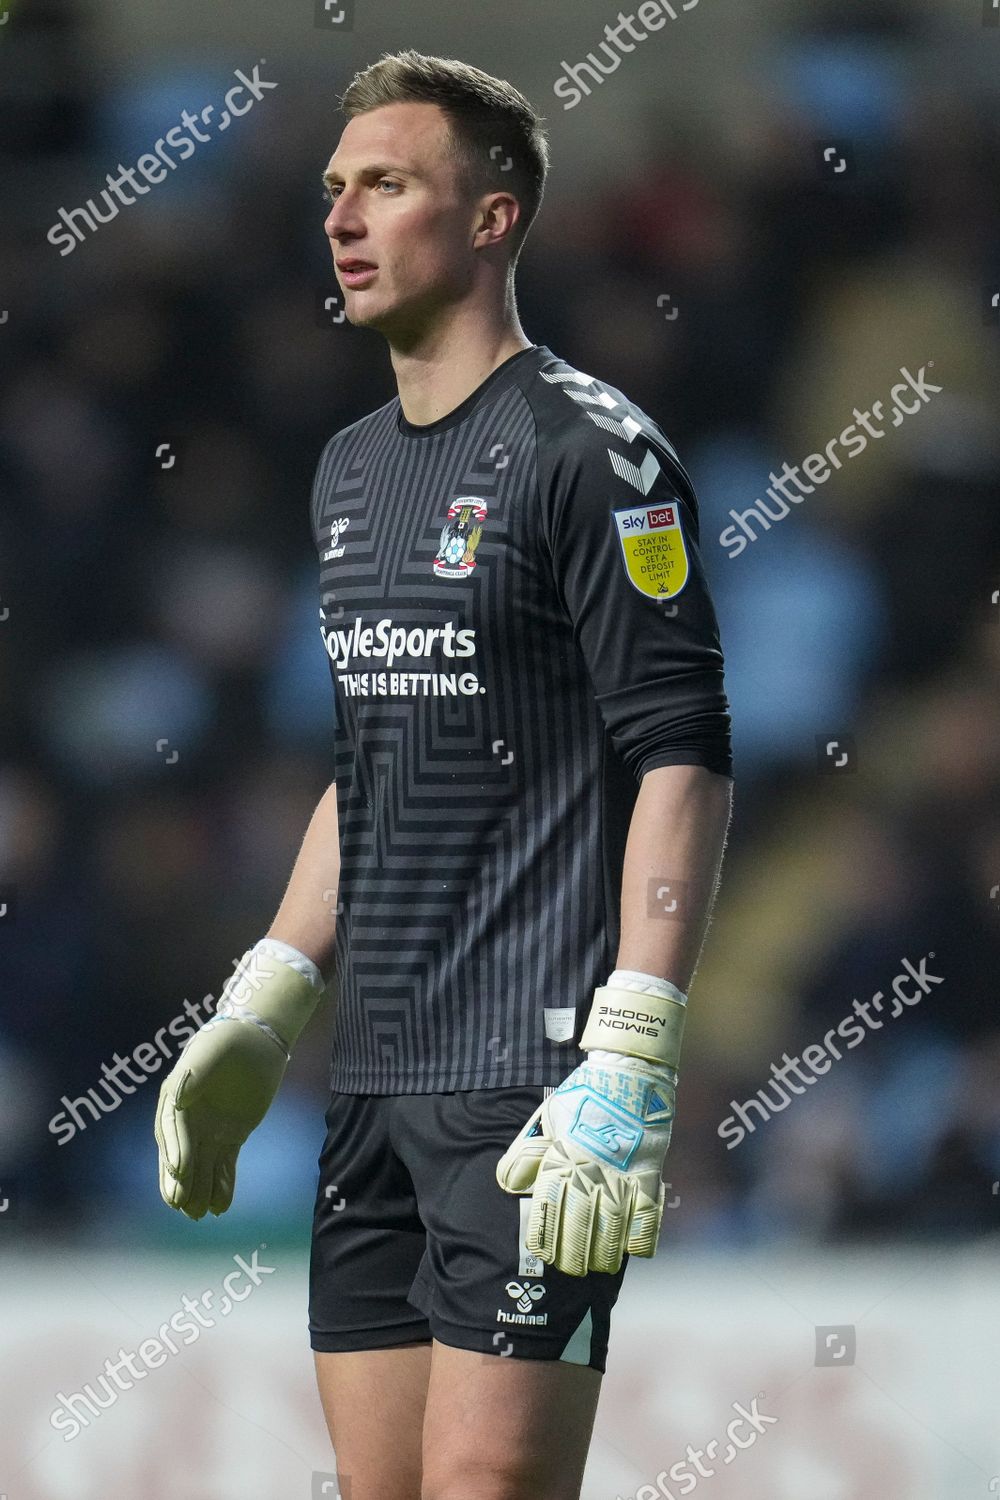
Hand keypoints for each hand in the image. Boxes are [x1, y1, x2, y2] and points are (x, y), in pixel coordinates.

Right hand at [155, 1017, 287, 1219]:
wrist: (258, 1038)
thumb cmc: (229, 1039)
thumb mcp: (210, 1050)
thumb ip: (193, 1074)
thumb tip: (178, 1098)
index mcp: (175, 1097)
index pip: (172, 1129)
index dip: (175, 1150)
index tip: (180, 1170)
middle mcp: (187, 1119)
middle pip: (180, 1154)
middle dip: (180, 1181)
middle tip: (180, 1204)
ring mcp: (208, 1129)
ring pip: (201, 1166)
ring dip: (199, 1190)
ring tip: (199, 1215)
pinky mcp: (230, 1136)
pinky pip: (224, 1165)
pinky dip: (222, 1185)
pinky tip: (221, 1207)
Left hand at [496, 1050, 675, 1275]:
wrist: (628, 1073)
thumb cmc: (584, 1096)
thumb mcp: (547, 1117)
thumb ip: (527, 1153)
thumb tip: (506, 1184)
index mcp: (562, 1158)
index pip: (549, 1209)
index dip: (546, 1237)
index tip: (543, 1254)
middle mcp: (590, 1173)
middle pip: (579, 1227)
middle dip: (573, 1255)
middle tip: (571, 1269)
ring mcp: (621, 1176)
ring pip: (611, 1230)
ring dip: (604, 1254)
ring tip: (598, 1267)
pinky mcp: (648, 1175)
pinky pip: (647, 1216)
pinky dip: (641, 1238)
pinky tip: (632, 1252)